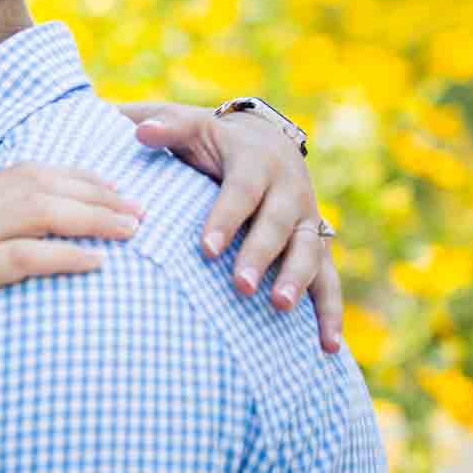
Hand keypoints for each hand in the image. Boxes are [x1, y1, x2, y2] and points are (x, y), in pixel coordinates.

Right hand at [0, 165, 140, 404]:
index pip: (24, 173)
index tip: (119, 191)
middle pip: (36, 185)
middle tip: (139, 213)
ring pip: (34, 211)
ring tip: (130, 232)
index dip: (77, 176)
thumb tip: (44, 248)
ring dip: (91, 217)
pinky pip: (20, 257)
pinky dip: (64, 255)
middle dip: (96, 194)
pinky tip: (96, 263)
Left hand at [116, 100, 341, 352]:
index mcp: (256, 161)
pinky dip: (331, 312)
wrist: (263, 139)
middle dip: (261, 255)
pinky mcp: (317, 244)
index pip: (242, 192)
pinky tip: (327, 347)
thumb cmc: (211, 139)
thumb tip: (141, 132)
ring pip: (310, 250)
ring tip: (279, 306)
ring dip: (298, 280)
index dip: (225, 219)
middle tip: (239, 286)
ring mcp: (308, 218)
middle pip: (279, 224)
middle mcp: (289, 189)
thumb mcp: (189, 125)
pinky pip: (329, 279)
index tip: (205, 249)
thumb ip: (166, 128)